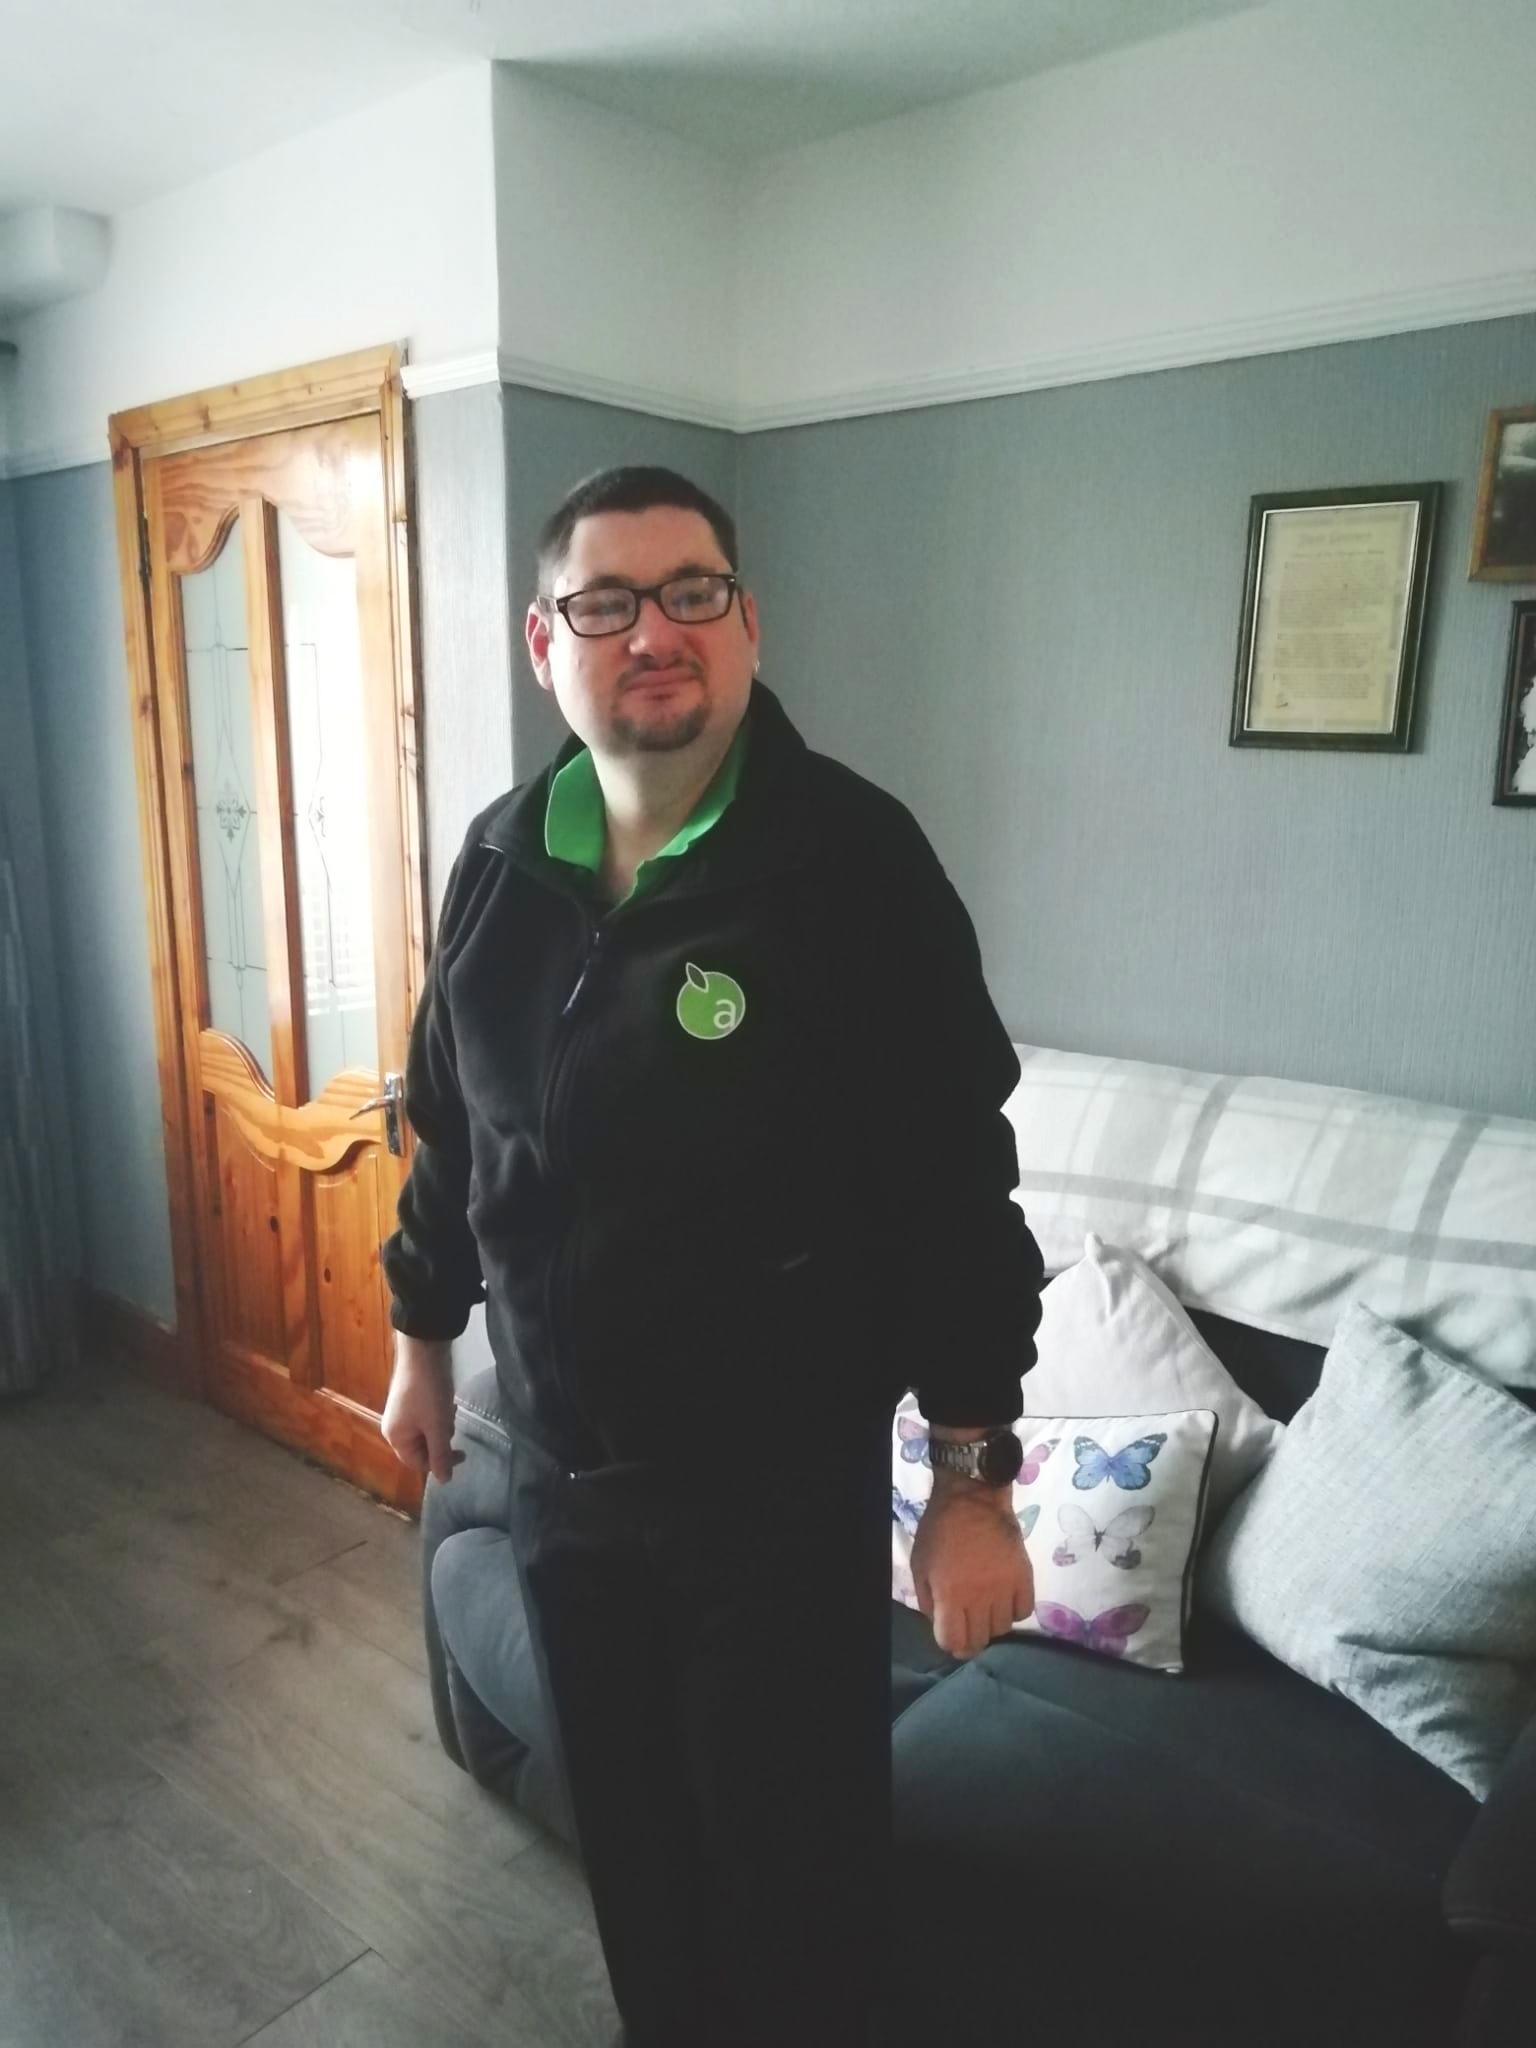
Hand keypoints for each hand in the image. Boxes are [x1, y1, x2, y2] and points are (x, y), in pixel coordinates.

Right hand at [380, 1336, 464, 1485]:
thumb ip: (441, 1455)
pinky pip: (426, 1416)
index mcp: (396, 1437)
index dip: (440, 1463)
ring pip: (426, 1431)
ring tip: (449, 1408)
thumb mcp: (438, 1427)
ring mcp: (401, 1412)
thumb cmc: (429, 1392)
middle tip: (452, 1423)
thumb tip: (444, 1481)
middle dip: (441, 1440)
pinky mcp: (410, 1398)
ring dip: (442, 1425)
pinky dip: (438, 1413)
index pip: (418, 1464)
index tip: (462, 1453)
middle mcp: (394, 1427)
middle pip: (422, 1448)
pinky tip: (446, 1400)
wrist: (423, 1350)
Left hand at [911, 1480, 1034, 1658]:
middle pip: (980, 1640)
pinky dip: (1014, 1610)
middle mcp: (980, 1598)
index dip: (950, 1642)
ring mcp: (1005, 1589)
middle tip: (969, 1627)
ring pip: (1003, 1628)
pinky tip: (1005, 1599)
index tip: (951, 1635)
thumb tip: (940, 1624)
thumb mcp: (920, 1565)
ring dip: (992, 1624)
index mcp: (950, 1595)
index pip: (953, 1641)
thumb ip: (927, 1600)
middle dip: (971, 1639)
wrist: (973, 1499)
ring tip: (986, 1609)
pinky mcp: (1025, 1577)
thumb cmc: (940, 1530)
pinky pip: (1024, 1611)